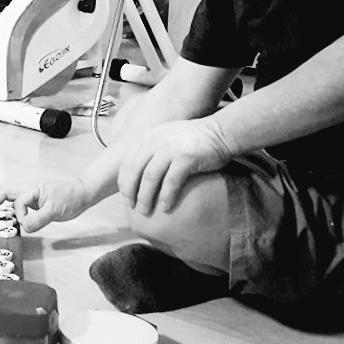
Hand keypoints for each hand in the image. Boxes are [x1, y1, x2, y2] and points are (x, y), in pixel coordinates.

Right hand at [0, 180, 92, 233]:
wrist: (84, 192)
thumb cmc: (71, 197)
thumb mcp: (55, 211)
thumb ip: (38, 219)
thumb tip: (24, 226)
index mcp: (32, 188)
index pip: (19, 203)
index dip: (20, 215)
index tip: (27, 224)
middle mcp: (30, 188)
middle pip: (6, 190)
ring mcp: (33, 192)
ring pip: (11, 192)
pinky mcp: (37, 197)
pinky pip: (19, 198)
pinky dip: (9, 201)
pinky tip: (6, 206)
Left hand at [117, 118, 232, 215]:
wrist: (220, 131)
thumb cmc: (193, 139)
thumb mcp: (165, 137)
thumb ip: (150, 149)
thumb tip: (138, 171)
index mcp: (146, 137)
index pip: (126, 162)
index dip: (124, 182)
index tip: (126, 197)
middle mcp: (154, 141)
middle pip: (134, 171)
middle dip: (130, 192)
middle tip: (132, 207)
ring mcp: (169, 149)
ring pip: (149, 178)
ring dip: (145, 197)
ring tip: (145, 211)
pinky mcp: (185, 158)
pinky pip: (171, 182)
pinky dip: (166, 197)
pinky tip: (166, 208)